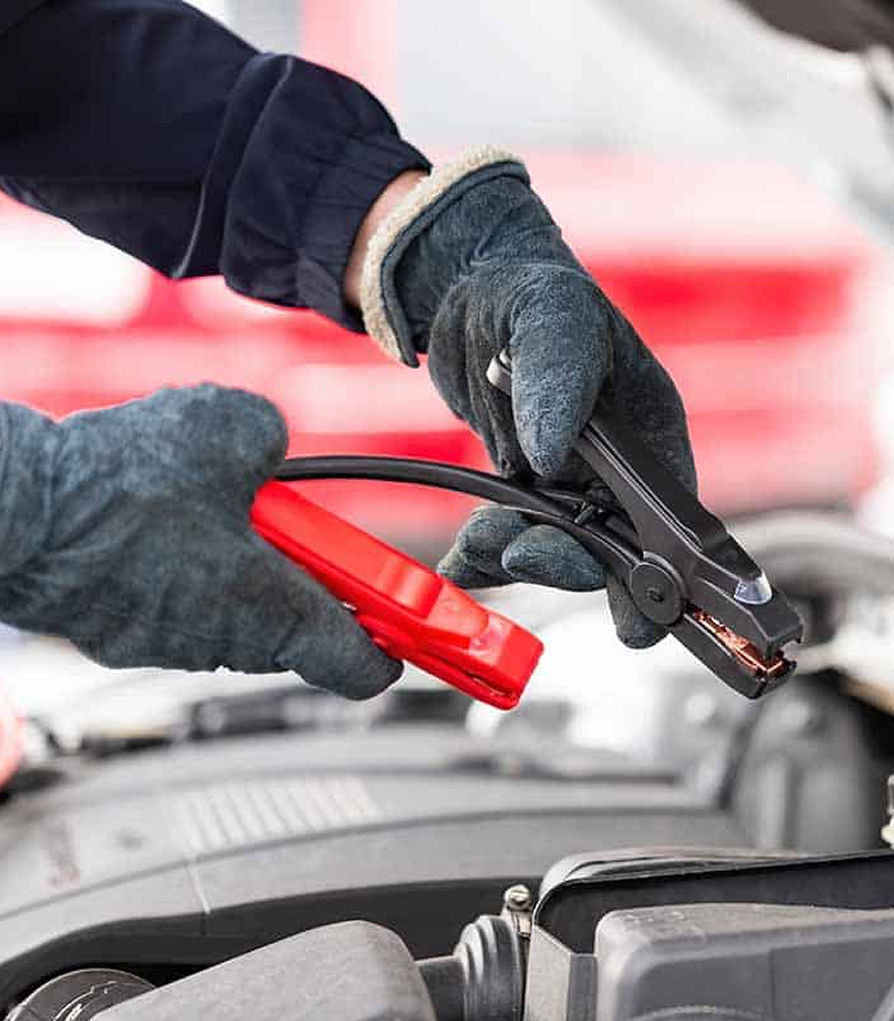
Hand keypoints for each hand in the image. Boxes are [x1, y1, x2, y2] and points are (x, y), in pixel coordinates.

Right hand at [0, 381, 401, 697]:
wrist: (6, 514)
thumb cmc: (119, 482)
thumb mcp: (230, 427)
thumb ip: (272, 441)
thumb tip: (267, 453)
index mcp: (269, 608)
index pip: (357, 664)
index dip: (389, 648)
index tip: (402, 633)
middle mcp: (224, 642)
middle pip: (293, 627)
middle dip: (300, 577)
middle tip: (288, 525)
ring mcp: (169, 646)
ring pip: (231, 614)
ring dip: (235, 566)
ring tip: (202, 505)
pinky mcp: (122, 636)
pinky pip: (177, 607)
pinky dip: (183, 572)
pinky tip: (151, 521)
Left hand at [357, 148, 695, 646]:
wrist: (470, 290)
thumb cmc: (533, 292)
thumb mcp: (553, 321)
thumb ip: (559, 383)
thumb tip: (550, 460)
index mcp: (650, 432)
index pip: (670, 521)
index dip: (662, 578)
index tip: (638, 623)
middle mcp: (615, 468)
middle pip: (610, 548)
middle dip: (566, 564)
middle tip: (515, 555)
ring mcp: (568, 480)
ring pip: (553, 547)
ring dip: (514, 558)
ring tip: (472, 549)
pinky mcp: (522, 484)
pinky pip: (509, 533)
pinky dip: (482, 556)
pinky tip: (459, 565)